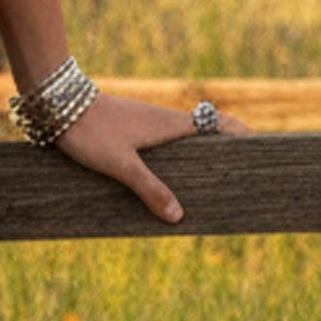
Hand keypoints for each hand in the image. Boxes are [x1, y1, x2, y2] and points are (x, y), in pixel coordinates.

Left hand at [55, 93, 248, 224]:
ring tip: (209, 187)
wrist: (57, 103)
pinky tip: (166, 181)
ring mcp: (147, 123)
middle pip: (205, 135)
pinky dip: (174, 159)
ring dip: (198, 158)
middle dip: (223, 153)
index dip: (242, 135)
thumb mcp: (121, 164)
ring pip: (183, 141)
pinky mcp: (130, 128)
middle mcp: (164, 121)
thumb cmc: (91, 130)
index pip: (219, 124)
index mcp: (172, 125)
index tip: (263, 148)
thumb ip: (150, 189)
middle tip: (241, 178)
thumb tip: (179, 216)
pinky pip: (162, 145)